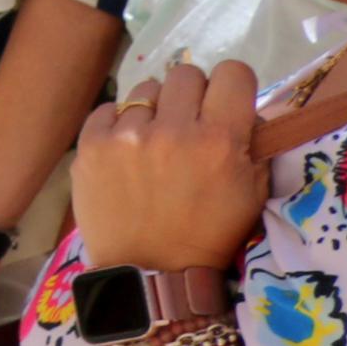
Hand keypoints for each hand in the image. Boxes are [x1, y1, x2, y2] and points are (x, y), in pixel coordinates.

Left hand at [75, 59, 271, 271]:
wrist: (150, 272)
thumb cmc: (209, 234)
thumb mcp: (253, 192)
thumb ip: (256, 142)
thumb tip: (252, 104)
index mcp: (220, 141)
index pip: (233, 73)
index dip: (232, 86)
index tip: (225, 103)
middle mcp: (173, 130)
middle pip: (186, 73)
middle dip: (193, 95)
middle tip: (190, 123)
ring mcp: (127, 135)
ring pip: (146, 89)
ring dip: (155, 109)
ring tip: (155, 142)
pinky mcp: (91, 144)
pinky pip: (108, 109)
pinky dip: (118, 124)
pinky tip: (126, 150)